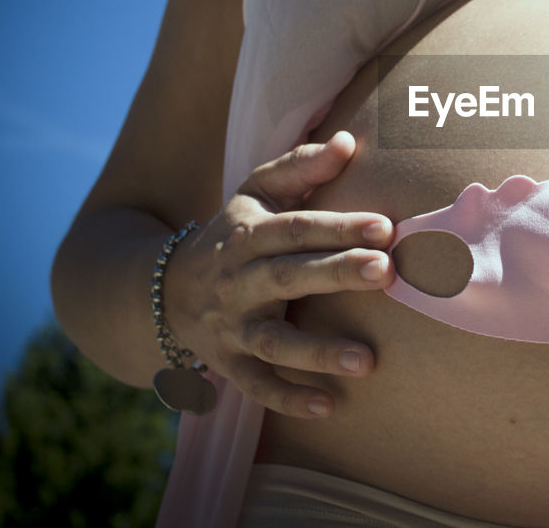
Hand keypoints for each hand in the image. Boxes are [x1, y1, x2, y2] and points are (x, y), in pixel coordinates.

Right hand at [162, 131, 395, 418]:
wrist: (162, 288)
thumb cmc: (234, 233)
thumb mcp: (256, 193)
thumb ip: (300, 168)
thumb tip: (350, 142)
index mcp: (250, 234)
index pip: (298, 228)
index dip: (340, 227)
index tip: (385, 227)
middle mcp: (239, 281)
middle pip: (290, 277)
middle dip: (337, 274)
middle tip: (386, 271)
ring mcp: (232, 327)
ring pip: (275, 341)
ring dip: (319, 352)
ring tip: (368, 361)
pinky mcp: (230, 365)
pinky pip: (258, 386)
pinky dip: (289, 398)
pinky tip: (330, 406)